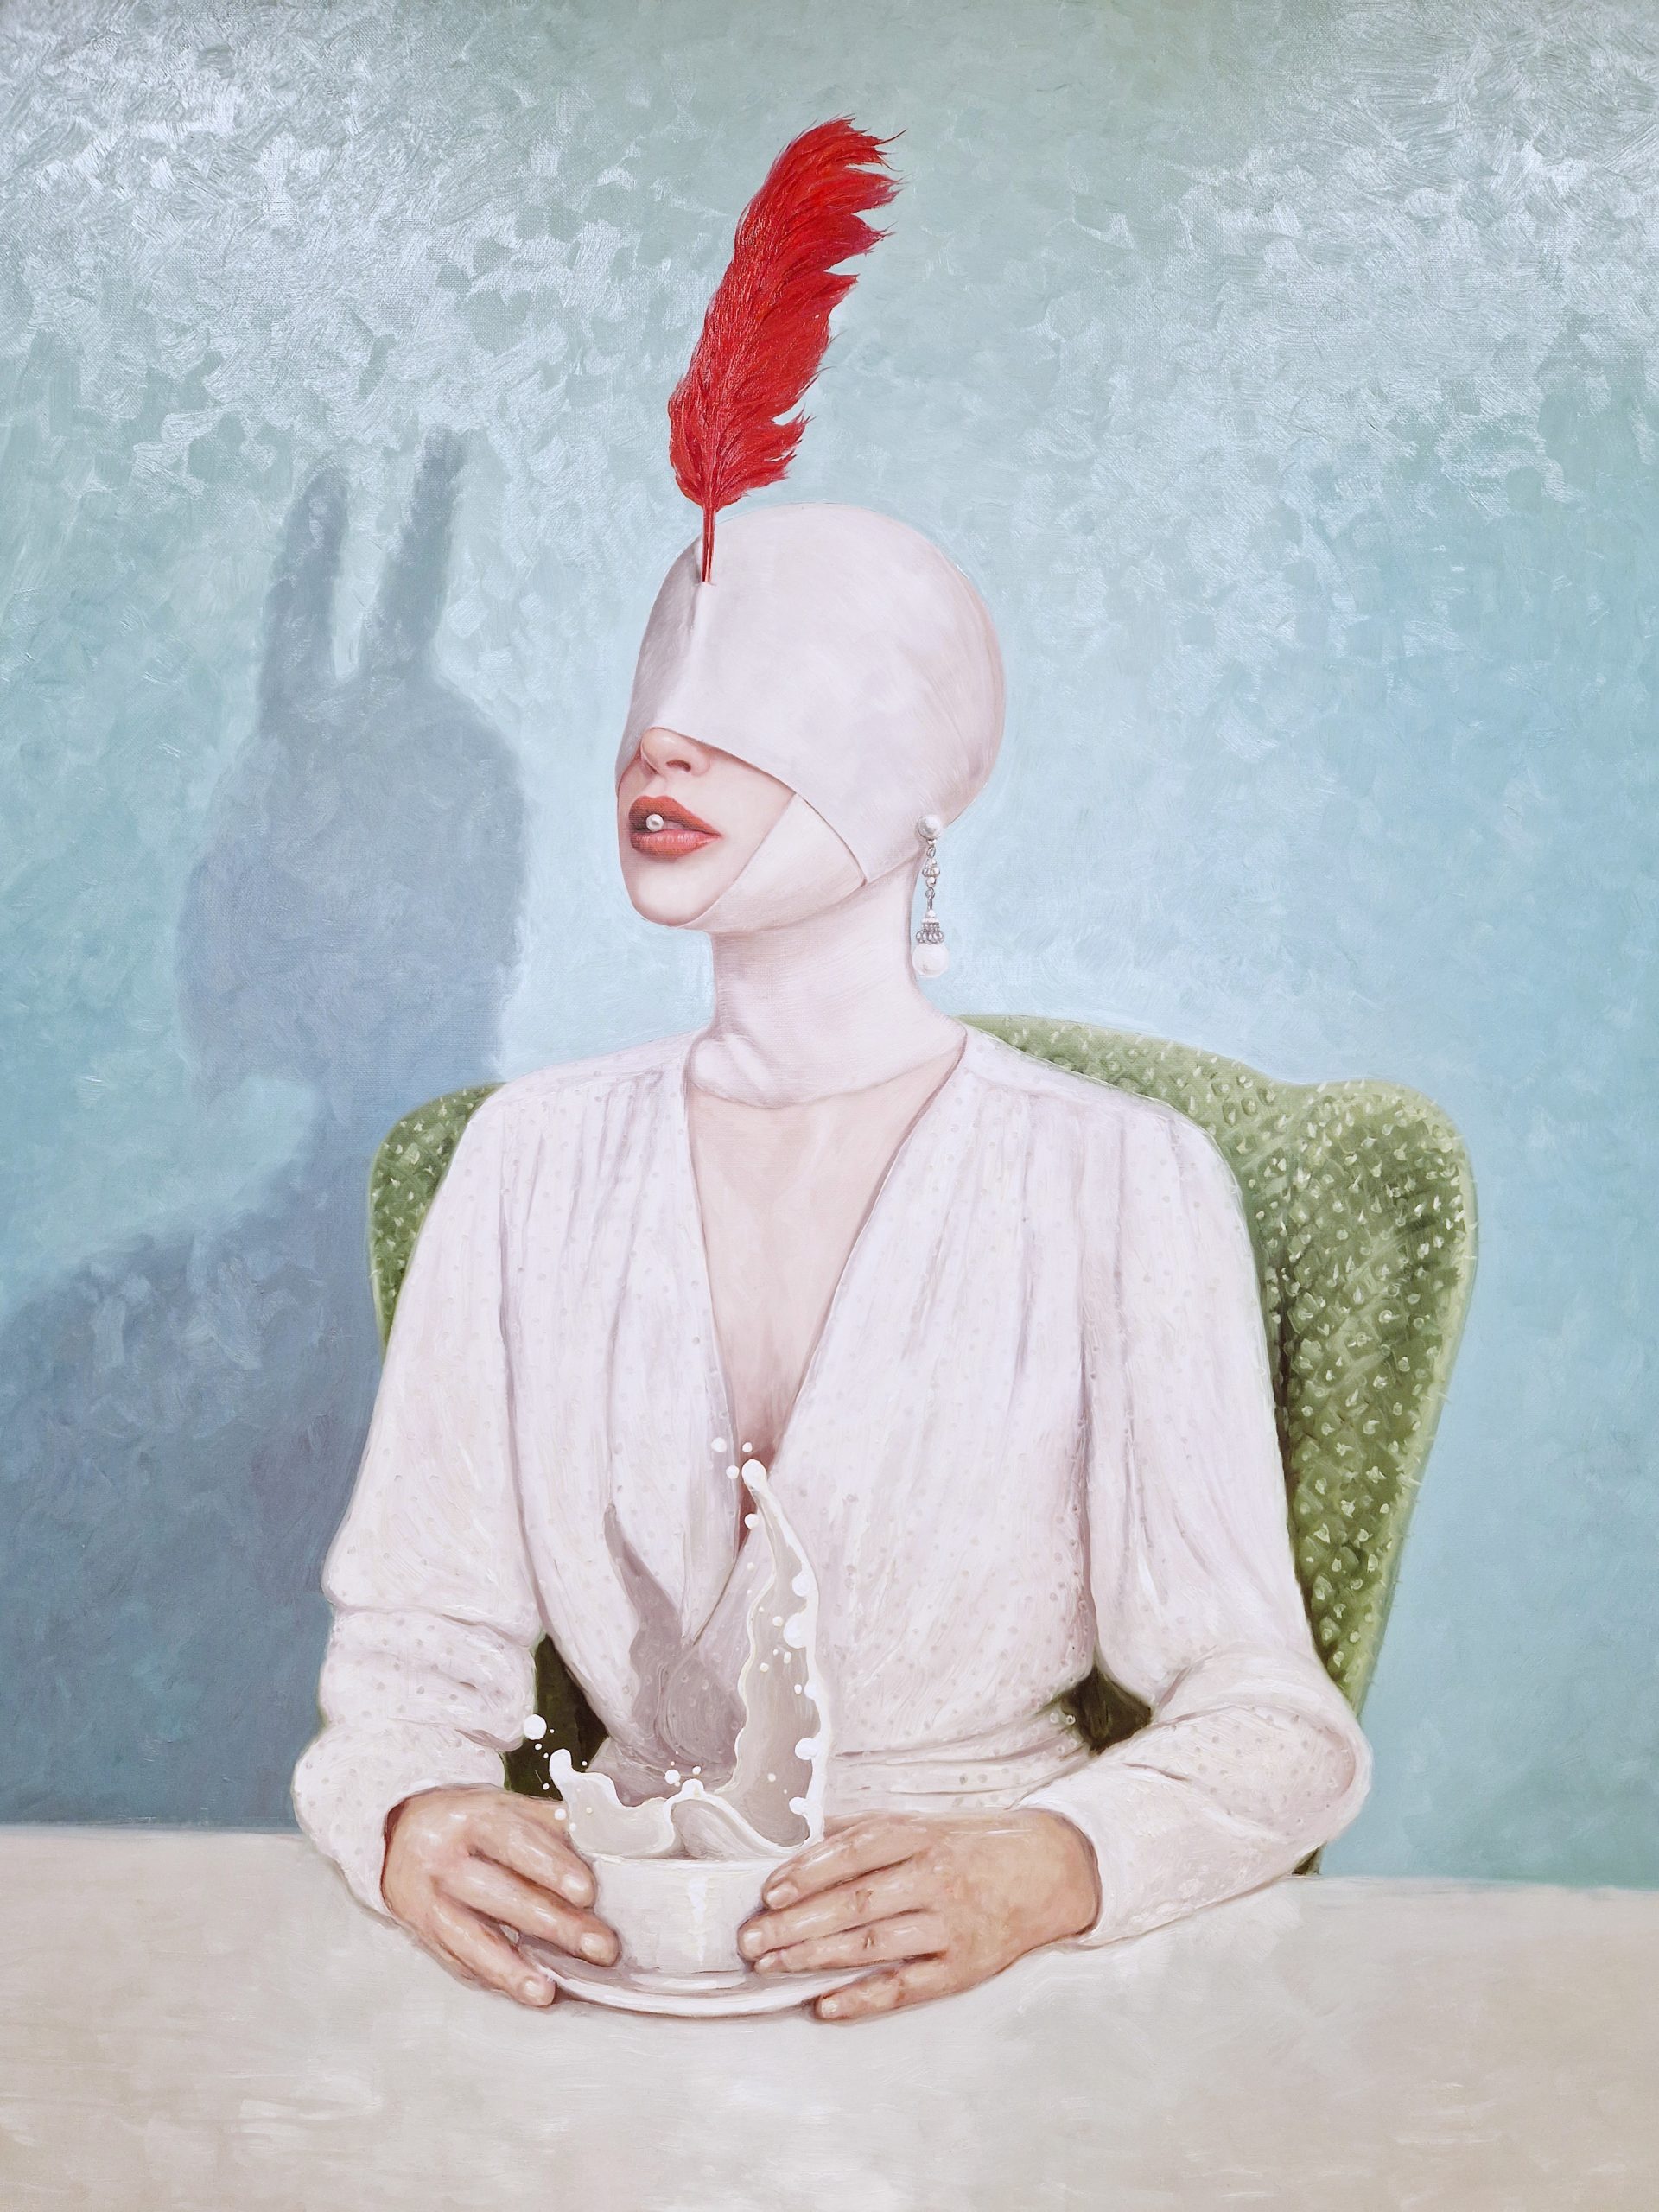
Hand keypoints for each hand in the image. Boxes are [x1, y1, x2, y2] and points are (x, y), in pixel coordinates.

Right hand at [381, 1785, 618, 2006]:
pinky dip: (493, 1978)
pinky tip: (523, 1990)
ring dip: (512, 1969)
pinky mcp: (423, 1935)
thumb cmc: (473, 1824)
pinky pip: (459, 1961)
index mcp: (475, 1817)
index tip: (588, 1892)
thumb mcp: (505, 1808)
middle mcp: (446, 1859)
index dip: (551, 1866)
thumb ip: (550, 1825)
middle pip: (502, 1895)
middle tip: (601, 1948)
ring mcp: (429, 1901)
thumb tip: (607, 1844)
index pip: (515, 1841)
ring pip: (472, 1939)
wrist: (398, 1834)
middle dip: (554, 1925)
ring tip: (547, 1992)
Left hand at [735, 1808, 1100, 2021]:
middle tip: (751, 1938)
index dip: (808, 1871)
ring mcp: (950, 1926)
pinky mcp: (962, 1967)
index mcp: (923, 1837)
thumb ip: (869, 1831)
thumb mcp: (927, 1822)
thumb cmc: (977, 1845)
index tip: (769, 1891)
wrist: (1051, 1870)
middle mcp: (935, 1878)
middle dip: (796, 1923)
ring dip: (816, 1958)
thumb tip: (807, 1837)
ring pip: (873, 1945)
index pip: (855, 1852)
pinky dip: (862, 1998)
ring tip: (772, 1966)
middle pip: (855, 1903)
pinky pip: (905, 1986)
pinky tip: (824, 2005)